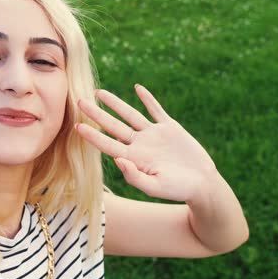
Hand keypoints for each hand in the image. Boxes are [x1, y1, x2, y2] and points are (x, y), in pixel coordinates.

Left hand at [76, 84, 217, 201]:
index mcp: (133, 159)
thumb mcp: (154, 187)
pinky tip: (137, 88)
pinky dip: (147, 99)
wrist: (202, 184)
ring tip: (99, 92)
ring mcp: (154, 135)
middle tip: (78, 101)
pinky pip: (156, 110)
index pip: (107, 144)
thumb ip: (134, 176)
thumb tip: (117, 159)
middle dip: (96, 114)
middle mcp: (140, 145)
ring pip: (130, 114)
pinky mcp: (170, 128)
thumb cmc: (177, 190)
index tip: (76, 125)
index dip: (91, 135)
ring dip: (115, 103)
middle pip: (113, 125)